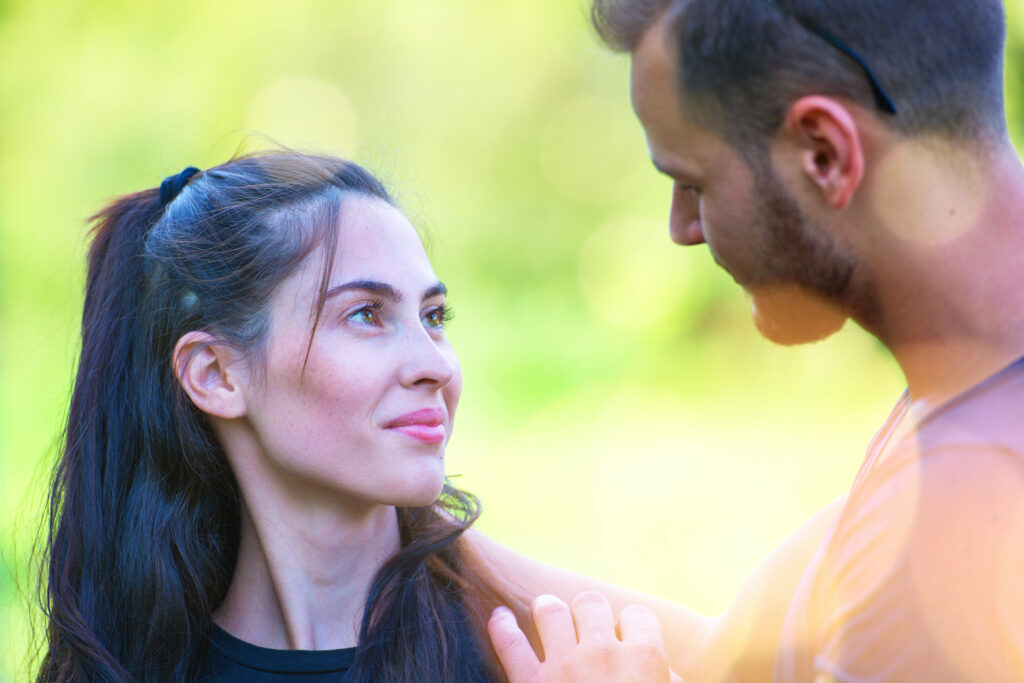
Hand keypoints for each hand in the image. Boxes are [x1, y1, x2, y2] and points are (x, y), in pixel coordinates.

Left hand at [488, 591, 683, 681]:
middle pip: (591, 603)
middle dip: (588, 613)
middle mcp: (602, 653)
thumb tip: (667, 673)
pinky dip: (501, 626)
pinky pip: (509, 642)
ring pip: (550, 610)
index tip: (626, 639)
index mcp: (644, 660)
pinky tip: (500, 618)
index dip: (631, 627)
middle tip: (585, 626)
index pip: (637, 615)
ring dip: (548, 610)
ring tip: (546, 613)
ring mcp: (562, 666)